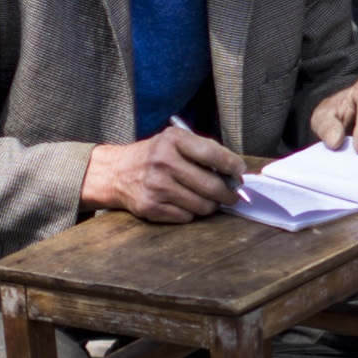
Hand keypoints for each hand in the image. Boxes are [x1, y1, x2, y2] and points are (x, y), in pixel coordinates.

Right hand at [81, 120, 249, 222]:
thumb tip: (235, 172)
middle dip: (228, 193)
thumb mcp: (174, 142)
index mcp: (172, 140)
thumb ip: (203, 151)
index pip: (212, 154)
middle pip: (211, 186)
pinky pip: (186, 217)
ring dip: (210, 206)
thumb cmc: (155, 156)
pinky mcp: (151, 207)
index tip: (239, 172)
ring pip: (202, 206)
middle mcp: (163, 162)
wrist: (117, 172)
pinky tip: (185, 204)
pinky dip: (191, 213)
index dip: (232, 166)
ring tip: (208, 200)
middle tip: (231, 195)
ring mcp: (156, 186)